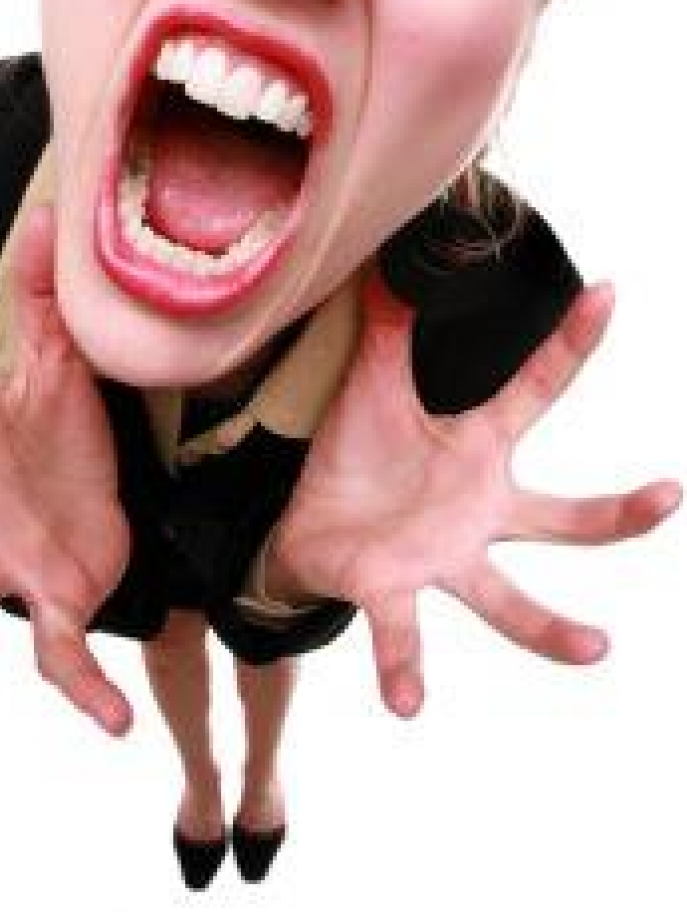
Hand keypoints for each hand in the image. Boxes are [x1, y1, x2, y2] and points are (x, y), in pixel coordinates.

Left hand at [268, 272, 680, 716]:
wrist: (308, 531)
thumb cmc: (356, 459)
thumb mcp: (372, 386)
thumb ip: (391, 327)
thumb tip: (395, 253)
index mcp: (477, 450)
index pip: (536, 392)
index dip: (572, 344)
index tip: (608, 292)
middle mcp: (479, 513)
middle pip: (563, 517)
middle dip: (617, 513)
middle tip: (669, 496)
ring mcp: (444, 558)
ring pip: (508, 598)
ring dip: (547, 626)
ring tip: (596, 648)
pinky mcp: (394, 591)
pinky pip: (404, 632)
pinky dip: (406, 667)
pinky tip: (410, 705)